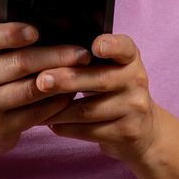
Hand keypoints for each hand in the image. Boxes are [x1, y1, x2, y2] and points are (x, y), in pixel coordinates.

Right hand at [0, 22, 90, 157]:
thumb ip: (11, 44)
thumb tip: (59, 30)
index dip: (10, 33)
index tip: (35, 32)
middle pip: (20, 63)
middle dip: (56, 56)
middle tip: (82, 54)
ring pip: (31, 89)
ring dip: (62, 80)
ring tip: (83, 73)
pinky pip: (36, 113)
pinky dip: (57, 102)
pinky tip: (70, 94)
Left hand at [36, 34, 159, 163]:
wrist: (143, 131)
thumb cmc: (115, 91)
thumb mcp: (113, 69)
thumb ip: (90, 59)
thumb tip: (48, 53)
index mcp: (130, 59)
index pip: (125, 47)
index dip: (111, 45)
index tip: (95, 45)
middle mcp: (136, 81)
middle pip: (100, 80)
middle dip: (67, 79)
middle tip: (41, 80)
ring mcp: (133, 109)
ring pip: (88, 110)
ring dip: (57, 109)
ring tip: (34, 105)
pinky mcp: (125, 133)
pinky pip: (88, 131)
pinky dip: (64, 127)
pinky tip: (49, 122)